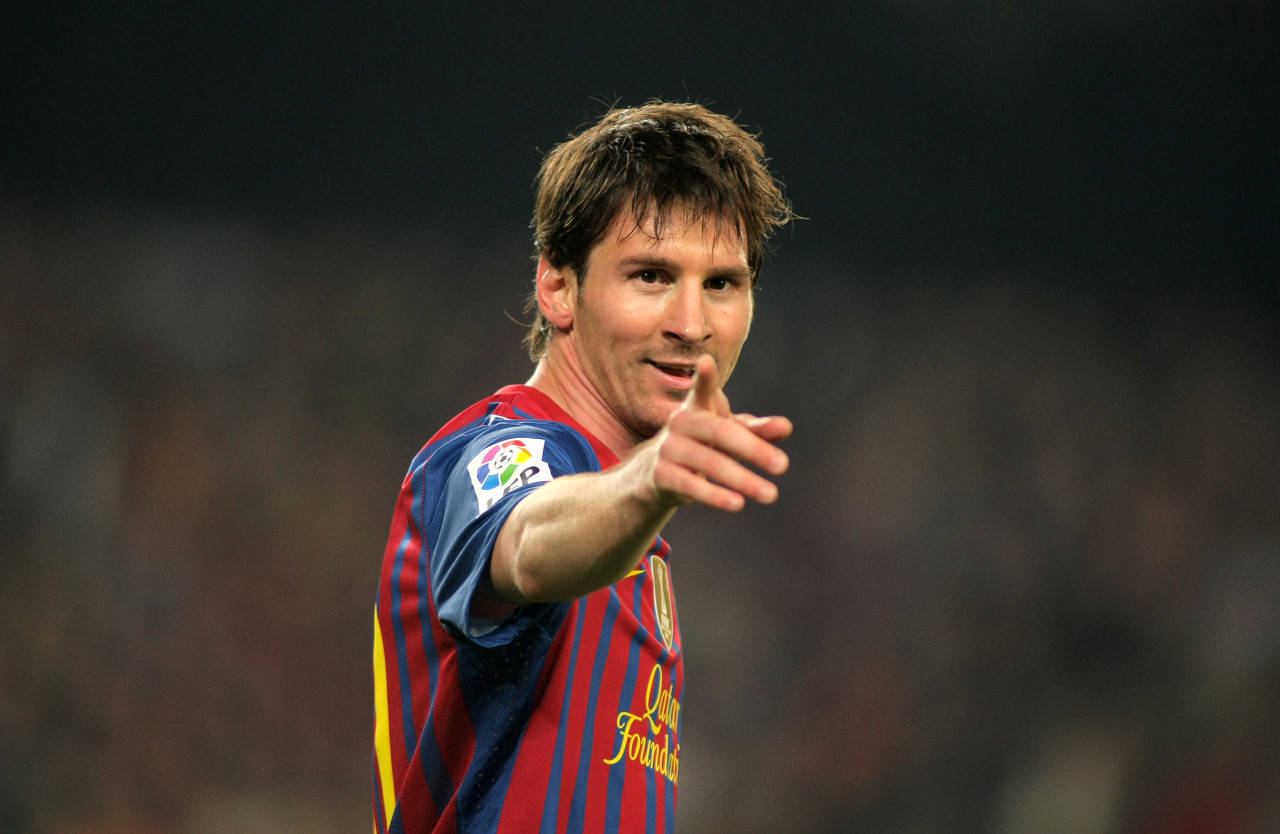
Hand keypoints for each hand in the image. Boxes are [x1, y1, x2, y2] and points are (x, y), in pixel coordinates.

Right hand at [648, 354, 791, 511]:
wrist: (657, 473)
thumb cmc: (704, 445)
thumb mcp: (731, 435)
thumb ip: (758, 431)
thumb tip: (786, 427)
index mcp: (698, 407)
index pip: (701, 389)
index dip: (704, 377)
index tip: (707, 362)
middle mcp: (680, 423)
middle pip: (719, 433)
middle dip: (753, 449)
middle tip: (783, 466)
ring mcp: (669, 449)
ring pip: (708, 462)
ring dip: (742, 479)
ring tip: (771, 494)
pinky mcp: (661, 475)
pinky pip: (690, 485)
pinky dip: (715, 495)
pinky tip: (738, 503)